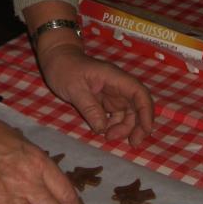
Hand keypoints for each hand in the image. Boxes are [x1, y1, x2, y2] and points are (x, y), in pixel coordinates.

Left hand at [39, 44, 153, 146]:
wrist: (56, 59)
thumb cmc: (64, 69)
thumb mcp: (74, 89)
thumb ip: (89, 108)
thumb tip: (103, 129)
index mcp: (114, 78)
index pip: (139, 93)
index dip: (146, 112)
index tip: (146, 130)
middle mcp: (118, 86)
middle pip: (138, 106)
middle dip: (139, 125)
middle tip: (133, 143)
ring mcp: (112, 94)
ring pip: (128, 113)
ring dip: (124, 128)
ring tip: (109, 137)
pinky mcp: (105, 101)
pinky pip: (116, 115)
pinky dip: (114, 125)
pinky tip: (103, 131)